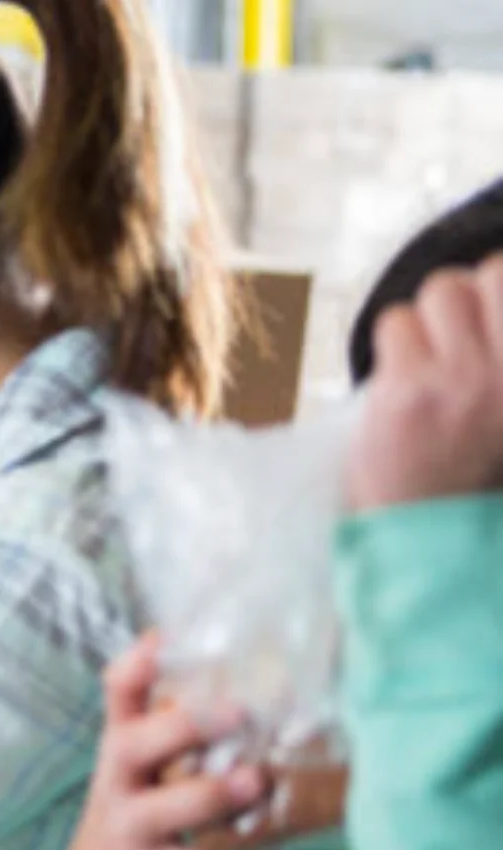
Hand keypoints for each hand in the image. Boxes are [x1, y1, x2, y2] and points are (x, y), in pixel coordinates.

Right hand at [50, 635, 276, 849]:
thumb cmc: (138, 812)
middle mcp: (118, 782)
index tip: (165, 637)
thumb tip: (263, 685)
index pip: (115, 694)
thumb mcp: (139, 768)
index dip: (137, 664)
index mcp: (119, 744)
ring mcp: (133, 830)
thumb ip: (178, 732)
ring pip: (168, 808)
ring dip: (216, 794)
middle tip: (238, 711)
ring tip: (258, 781)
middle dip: (184, 726)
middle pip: (132, 744)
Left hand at [351, 256, 502, 510]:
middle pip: (492, 272)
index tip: (490, 311)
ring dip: (430, 319)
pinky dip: (396, 346)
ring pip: (440, 292)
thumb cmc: (478, 474)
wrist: (433, 537)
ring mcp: (465, 380)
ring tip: (430, 364)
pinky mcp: (409, 391)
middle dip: (472, 295)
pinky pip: (396, 324)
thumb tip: (491, 283)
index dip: (500, 288)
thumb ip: (496, 355)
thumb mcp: (502, 411)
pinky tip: (402, 385)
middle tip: (459, 336)